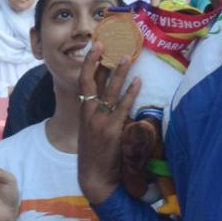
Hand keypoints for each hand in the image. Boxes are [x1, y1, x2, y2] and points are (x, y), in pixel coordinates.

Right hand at [77, 43, 140, 205]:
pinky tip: (138, 82)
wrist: (94, 177)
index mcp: (83, 110)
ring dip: (119, 72)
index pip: (83, 80)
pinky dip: (131, 93)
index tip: (96, 46)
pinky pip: (123, 107)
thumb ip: (97, 113)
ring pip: (110, 90)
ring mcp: (100, 120)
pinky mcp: (112, 130)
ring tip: (128, 57)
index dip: (89, 62)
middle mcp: (89, 112)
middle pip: (93, 80)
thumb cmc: (95, 154)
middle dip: (99, 60)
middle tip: (106, 43)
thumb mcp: (90, 130)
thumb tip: (109, 97)